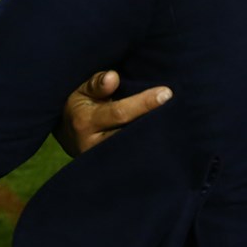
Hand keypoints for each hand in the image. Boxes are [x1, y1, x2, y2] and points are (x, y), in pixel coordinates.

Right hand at [53, 70, 172, 157]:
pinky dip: (150, 148)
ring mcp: (103, 161)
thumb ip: (97, 83)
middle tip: (179, 108)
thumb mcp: (81, 90)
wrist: (68, 136)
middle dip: (156, 122)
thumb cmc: (80, 106)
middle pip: (131, 134)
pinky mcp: (112, 169)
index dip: (144, 103)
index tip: (167, 93)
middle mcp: (93, 145)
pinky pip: (134, 159)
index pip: (120, 113)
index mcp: (85, 121)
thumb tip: (113, 77)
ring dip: (155, 136)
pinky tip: (167, 137)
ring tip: (177, 121)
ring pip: (135, 150)